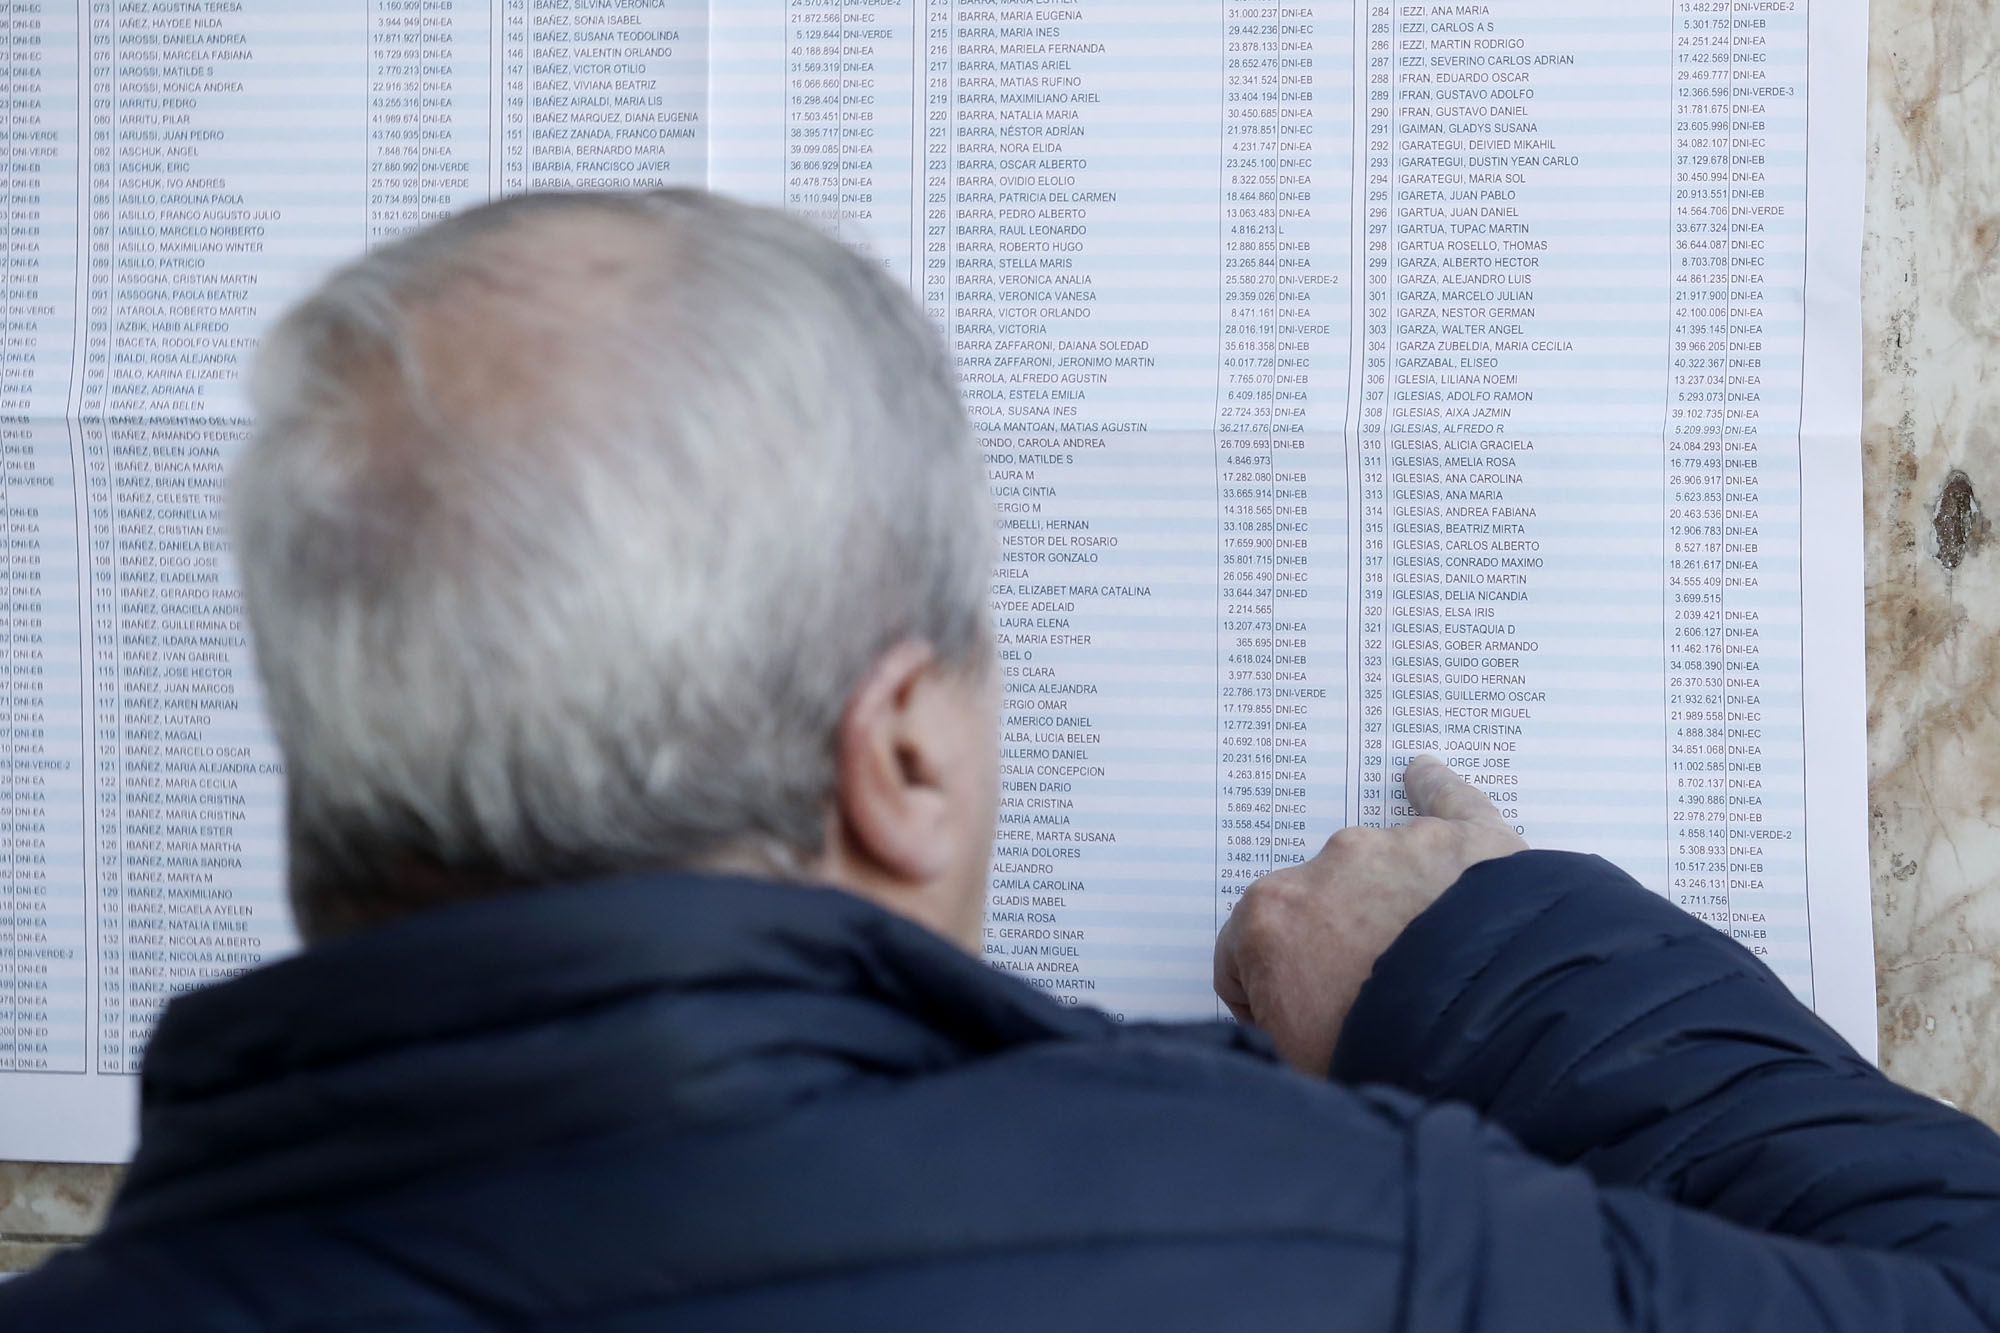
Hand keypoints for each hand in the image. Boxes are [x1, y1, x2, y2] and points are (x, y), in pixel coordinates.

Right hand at [1213, 755, 1526, 1074]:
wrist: (1494, 1046)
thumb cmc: (1388, 1060)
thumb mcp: (1299, 1071)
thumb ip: (1276, 1034)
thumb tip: (1281, 1034)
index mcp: (1269, 922)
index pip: (1247, 956)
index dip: (1274, 999)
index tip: (1307, 1023)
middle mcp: (1326, 868)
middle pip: (1318, 908)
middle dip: (1337, 948)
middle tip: (1378, 1005)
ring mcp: (1400, 845)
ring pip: (1381, 869)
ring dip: (1390, 904)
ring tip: (1430, 961)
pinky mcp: (1469, 837)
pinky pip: (1447, 799)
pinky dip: (1435, 789)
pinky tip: (1423, 777)